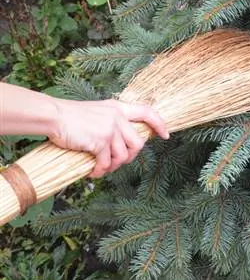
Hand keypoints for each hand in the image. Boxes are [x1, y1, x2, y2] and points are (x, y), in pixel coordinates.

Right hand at [49, 98, 168, 177]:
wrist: (54, 116)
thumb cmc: (72, 117)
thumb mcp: (98, 111)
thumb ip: (113, 121)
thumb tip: (123, 142)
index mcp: (119, 108)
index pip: (147, 112)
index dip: (159, 124)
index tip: (165, 135)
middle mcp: (118, 117)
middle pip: (138, 143)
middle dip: (130, 157)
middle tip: (117, 163)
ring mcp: (110, 129)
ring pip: (123, 157)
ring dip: (113, 167)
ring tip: (102, 168)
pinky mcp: (100, 141)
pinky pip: (106, 163)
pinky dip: (100, 172)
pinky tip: (92, 172)